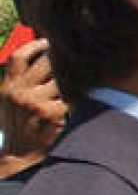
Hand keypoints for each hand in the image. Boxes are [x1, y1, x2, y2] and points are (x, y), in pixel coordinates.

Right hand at [0, 38, 66, 163]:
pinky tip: (72, 103)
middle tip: (69, 60)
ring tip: (70, 88)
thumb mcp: (8, 100)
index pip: (19, 57)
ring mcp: (37, 103)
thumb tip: (38, 52)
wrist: (19, 153)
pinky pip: (70, 96)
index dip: (34, 46)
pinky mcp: (53, 113)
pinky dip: (73, 99)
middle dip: (58, 61)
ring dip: (68, 82)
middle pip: (45, 63)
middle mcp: (20, 93)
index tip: (47, 42)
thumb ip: (19, 79)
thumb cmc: (16, 124)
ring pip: (62, 79)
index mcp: (7, 87)